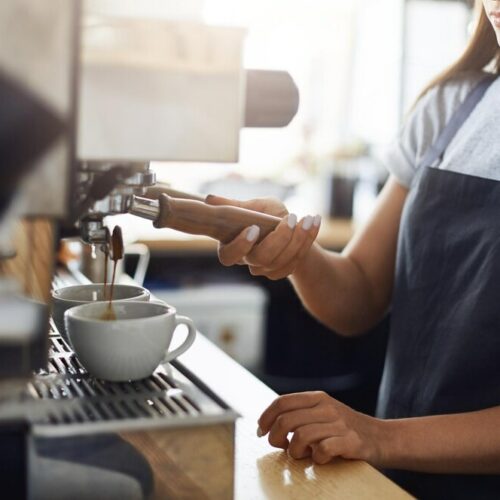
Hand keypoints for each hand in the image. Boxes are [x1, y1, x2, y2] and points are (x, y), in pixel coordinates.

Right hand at [205, 195, 320, 279]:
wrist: (284, 224)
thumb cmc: (260, 213)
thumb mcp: (248, 205)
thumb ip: (232, 204)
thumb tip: (210, 198)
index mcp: (232, 247)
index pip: (230, 255)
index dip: (241, 245)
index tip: (254, 227)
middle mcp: (248, 261)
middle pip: (262, 259)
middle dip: (279, 239)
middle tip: (290, 218)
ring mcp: (267, 268)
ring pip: (283, 261)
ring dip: (299, 239)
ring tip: (308, 218)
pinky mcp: (284, 269)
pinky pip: (298, 259)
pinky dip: (309, 240)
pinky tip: (315, 221)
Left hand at [257, 391, 383, 464]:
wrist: (383, 438)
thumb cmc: (344, 429)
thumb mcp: (323, 413)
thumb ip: (300, 414)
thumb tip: (267, 426)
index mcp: (317, 397)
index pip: (281, 402)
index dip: (265, 418)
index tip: (261, 432)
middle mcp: (326, 407)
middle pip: (286, 421)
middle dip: (276, 438)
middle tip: (281, 447)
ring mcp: (339, 424)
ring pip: (300, 437)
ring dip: (295, 451)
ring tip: (303, 455)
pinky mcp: (350, 442)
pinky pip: (322, 450)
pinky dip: (317, 459)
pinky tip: (321, 459)